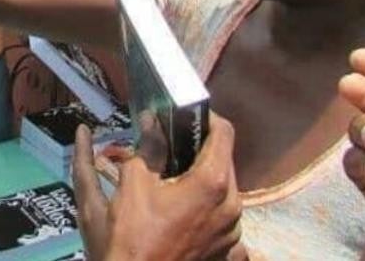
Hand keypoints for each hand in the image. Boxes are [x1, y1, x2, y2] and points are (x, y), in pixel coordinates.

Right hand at [73, 113, 243, 260]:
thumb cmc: (131, 236)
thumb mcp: (132, 183)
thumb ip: (147, 146)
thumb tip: (151, 119)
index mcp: (213, 183)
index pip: (224, 132)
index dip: (205, 118)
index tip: (184, 116)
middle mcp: (233, 206)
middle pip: (224, 161)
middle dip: (198, 150)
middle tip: (168, 149)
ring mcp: (233, 233)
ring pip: (223, 191)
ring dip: (201, 180)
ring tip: (169, 182)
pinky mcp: (227, 252)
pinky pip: (221, 219)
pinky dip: (205, 209)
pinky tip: (179, 214)